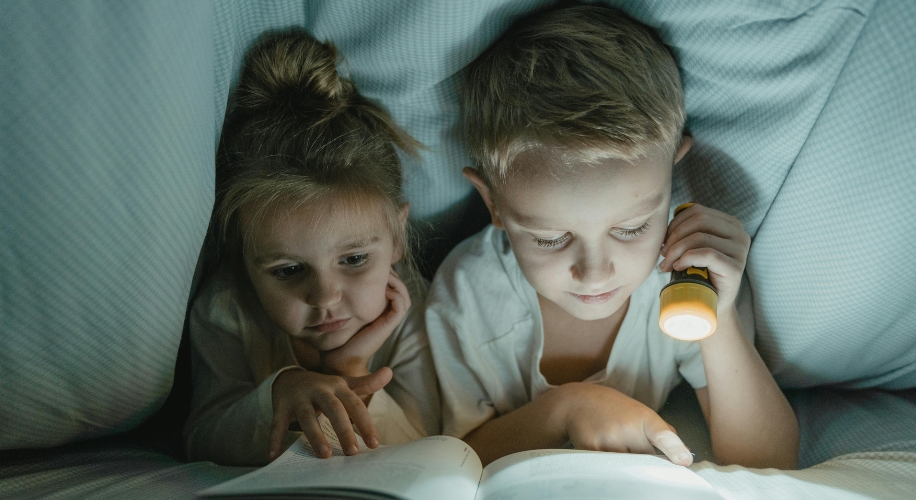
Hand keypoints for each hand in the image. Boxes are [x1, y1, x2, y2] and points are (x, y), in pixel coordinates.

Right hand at [269, 367, 392, 460]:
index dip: (365, 423)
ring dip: (315, 436)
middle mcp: (319, 390)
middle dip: (344, 430)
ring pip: (307, 417)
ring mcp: (299, 398)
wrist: (290, 378)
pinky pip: (277, 424)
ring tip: (325, 455)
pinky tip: (273, 456)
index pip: (355, 405)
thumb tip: (389, 372)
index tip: (374, 444)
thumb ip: (366, 383)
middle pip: (333, 409)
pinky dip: (274, 440)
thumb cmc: (324, 388)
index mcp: (337, 387)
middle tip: (352, 452)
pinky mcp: (281, 407)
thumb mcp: (344, 384)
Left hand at [320, 268, 410, 377]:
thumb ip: (349, 296)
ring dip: (397, 283)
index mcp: (380, 309)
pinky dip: (396, 294)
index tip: (376, 265)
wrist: (339, 358)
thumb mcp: (345, 309)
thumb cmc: (339, 334)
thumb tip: (344, 276)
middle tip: (382, 266)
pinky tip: (383, 290)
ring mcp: (389, 320)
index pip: (393, 287)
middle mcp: (387, 314)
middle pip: (401, 289)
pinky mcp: (388, 325)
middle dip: (393, 275)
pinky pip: (401, 306)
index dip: (388, 274)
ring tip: (385, 276)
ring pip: (404, 296)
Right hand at [552, 383, 692, 465]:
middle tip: (632, 446)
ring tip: (616, 446)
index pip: (662, 434)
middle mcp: (626, 428)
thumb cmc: (613, 409)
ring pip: (628, 468)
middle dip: (644, 460)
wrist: (576, 402)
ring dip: (626, 464)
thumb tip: (685, 455)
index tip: (683, 461)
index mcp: (643, 417)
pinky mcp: (590, 450)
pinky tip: (603, 450)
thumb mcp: (640, 412)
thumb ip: (664, 433)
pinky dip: (610, 466)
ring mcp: (607, 441)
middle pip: (647, 461)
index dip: (674, 448)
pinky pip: (608, 468)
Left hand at [659, 203, 750, 311]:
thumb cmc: (697, 274)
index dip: (675, 224)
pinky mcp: (735, 268)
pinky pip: (707, 254)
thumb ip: (686, 231)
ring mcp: (740, 251)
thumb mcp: (692, 247)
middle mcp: (739, 234)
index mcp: (730, 224)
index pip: (697, 211)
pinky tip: (677, 267)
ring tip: (666, 264)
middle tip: (663, 254)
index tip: (664, 242)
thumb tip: (663, 224)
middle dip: (675, 236)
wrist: (710, 305)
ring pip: (700, 237)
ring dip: (676, 250)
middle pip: (699, 220)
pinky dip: (687, 258)